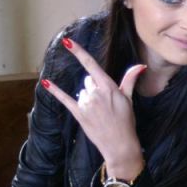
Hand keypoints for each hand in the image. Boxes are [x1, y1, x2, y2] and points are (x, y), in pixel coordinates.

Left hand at [40, 37, 145, 179]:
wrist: (120, 145)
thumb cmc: (127, 121)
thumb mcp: (129, 99)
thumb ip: (130, 80)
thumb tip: (140, 66)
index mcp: (108, 87)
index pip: (92, 65)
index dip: (79, 52)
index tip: (68, 42)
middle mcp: (95, 93)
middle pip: (88, 81)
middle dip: (94, 87)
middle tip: (105, 104)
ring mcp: (86, 104)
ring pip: (81, 92)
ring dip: (88, 98)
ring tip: (99, 113)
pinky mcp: (79, 114)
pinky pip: (65, 99)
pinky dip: (55, 91)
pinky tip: (46, 83)